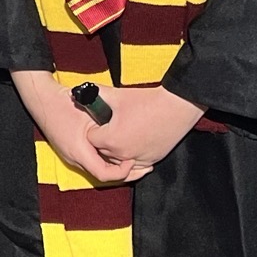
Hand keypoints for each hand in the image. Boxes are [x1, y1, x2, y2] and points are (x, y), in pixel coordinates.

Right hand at [10, 67, 131, 184]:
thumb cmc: (63, 104)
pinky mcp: (72, 150)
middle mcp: (74, 158)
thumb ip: (107, 128)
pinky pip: (92, 161)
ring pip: (98, 169)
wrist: (43, 99)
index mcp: (78, 152)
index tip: (133, 160)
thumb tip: (128, 136)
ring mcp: (72, 156)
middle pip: (103, 176)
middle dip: (124, 173)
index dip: (123, 172)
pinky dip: (106, 160)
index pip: (105, 174)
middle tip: (143, 167)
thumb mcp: (90, 114)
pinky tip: (117, 152)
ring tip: (134, 160)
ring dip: (116, 167)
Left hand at [89, 84, 204, 175]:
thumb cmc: (147, 101)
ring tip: (124, 131)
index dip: (94, 128)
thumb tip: (80, 92)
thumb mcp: (117, 96)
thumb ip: (95, 95)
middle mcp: (123, 154)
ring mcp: (139, 159)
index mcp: (111, 140)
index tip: (101, 121)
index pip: (91, 139)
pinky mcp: (152, 160)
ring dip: (117, 149)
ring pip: (118, 159)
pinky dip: (132, 155)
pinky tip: (134, 141)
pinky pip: (135, 164)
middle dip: (104, 140)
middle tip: (112, 125)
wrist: (176, 107)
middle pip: (103, 151)